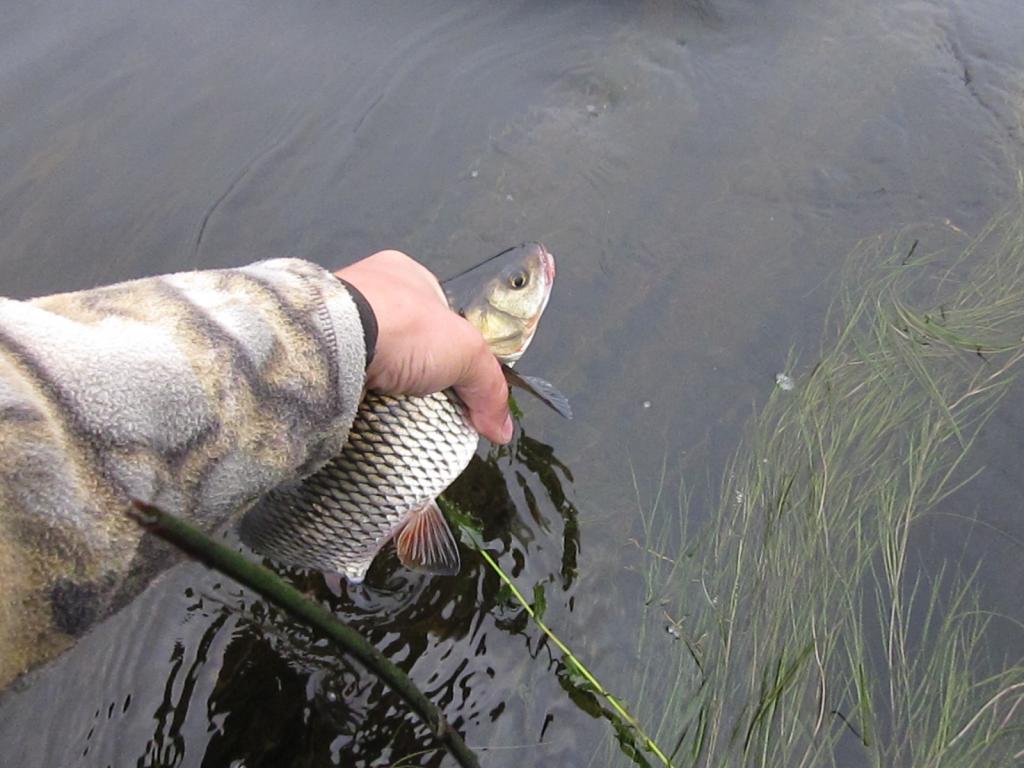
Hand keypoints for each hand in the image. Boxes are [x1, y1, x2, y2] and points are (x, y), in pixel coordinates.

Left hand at [336, 250, 513, 443]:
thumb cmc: (405, 327)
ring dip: (386, 382)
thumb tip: (503, 428)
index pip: (440, 311)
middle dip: (420, 367)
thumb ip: (489, 388)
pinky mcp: (317, 344)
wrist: (335, 342)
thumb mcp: (467, 352)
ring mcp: (338, 315)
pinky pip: (346, 372)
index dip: (453, 343)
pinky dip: (359, 391)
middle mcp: (369, 288)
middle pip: (407, 336)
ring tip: (398, 410)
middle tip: (431, 399)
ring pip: (374, 355)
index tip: (458, 377)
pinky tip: (368, 409)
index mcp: (406, 272)